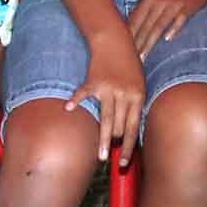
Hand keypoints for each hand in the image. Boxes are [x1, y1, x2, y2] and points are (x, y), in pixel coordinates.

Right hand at [74, 32, 148, 164]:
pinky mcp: (93, 82)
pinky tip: (68, 109)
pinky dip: (75, 101)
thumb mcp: (138, 84)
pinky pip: (83, 95)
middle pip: (119, 126)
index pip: (133, 127)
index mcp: (137, 96)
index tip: (125, 163)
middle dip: (115, 145)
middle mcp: (124, 94)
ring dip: (103, 140)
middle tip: (110, 161)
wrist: (116, 42)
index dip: (129, 147)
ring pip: (106, 119)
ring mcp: (108, 88)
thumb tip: (129, 131)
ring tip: (101, 156)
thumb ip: (134, 105)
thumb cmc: (128, 66)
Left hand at [128, 0, 206, 51]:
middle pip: (145, 26)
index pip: (134, 20)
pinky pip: (178, 20)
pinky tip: (167, 40)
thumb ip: (146, 9)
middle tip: (130, 60)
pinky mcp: (187, 7)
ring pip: (158, 26)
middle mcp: (159, 1)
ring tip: (143, 57)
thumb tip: (133, 27)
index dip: (127, 36)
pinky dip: (173, 29)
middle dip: (136, 44)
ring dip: (149, 42)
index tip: (121, 50)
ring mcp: (173, 4)